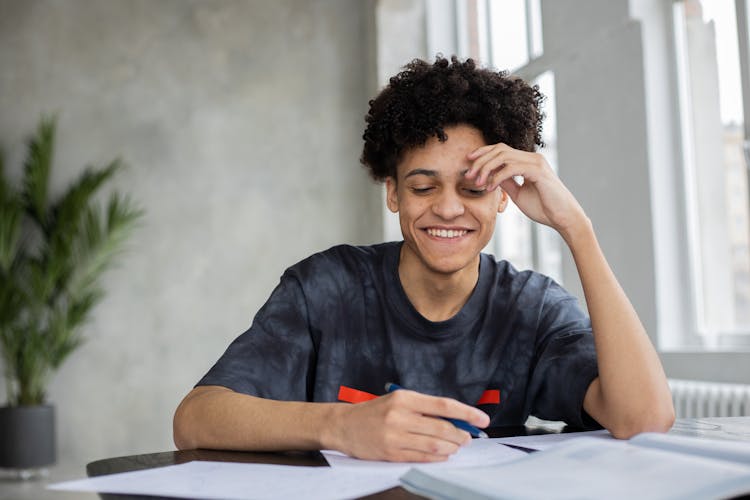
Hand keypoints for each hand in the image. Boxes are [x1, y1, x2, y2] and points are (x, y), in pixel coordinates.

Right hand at [329, 390, 488, 461]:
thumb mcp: (399, 400)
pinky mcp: (390, 453)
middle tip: (469, 437)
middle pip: (442, 428)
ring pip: (434, 446)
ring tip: (456, 446)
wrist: (344, 425)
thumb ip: (424, 408)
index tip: (483, 419)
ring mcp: (394, 436)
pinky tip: (443, 455)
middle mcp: (400, 416)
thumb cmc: (375, 412)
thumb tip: (456, 419)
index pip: (444, 405)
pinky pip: (421, 457)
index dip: (467, 413)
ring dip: (451, 448)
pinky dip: (437, 458)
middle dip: (461, 435)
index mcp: (404, 398)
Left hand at [466, 143, 588, 238]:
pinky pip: (512, 168)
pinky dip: (498, 177)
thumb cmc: (544, 208)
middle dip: (481, 160)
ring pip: (503, 156)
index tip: (468, 163)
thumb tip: (491, 176)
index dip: (483, 153)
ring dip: (487, 168)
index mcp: (528, 161)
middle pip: (499, 149)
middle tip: (468, 175)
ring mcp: (536, 162)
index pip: (501, 150)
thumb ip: (506, 183)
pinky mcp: (538, 171)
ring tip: (478, 182)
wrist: (563, 219)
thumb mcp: (518, 194)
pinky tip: (490, 188)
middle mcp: (532, 158)